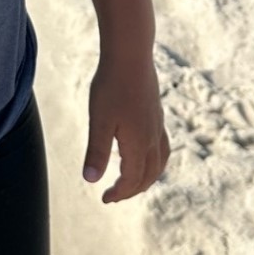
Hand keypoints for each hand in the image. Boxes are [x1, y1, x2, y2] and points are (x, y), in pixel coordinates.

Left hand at [83, 47, 169, 202]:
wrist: (131, 56)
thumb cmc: (111, 86)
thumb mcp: (99, 120)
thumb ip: (97, 152)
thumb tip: (91, 180)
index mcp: (138, 143)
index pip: (132, 179)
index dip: (119, 192)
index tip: (105, 198)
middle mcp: (152, 138)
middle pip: (148, 175)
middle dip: (133, 189)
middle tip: (115, 196)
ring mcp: (157, 126)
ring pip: (159, 162)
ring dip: (147, 178)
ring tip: (132, 183)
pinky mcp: (157, 115)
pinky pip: (162, 147)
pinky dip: (154, 161)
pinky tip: (143, 154)